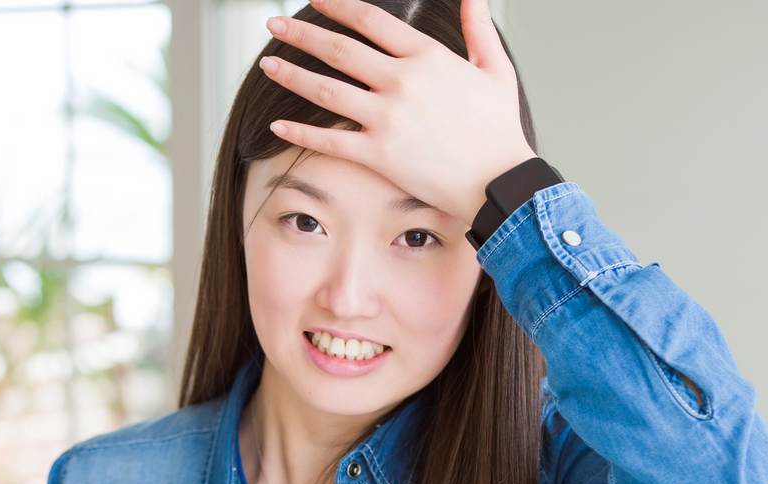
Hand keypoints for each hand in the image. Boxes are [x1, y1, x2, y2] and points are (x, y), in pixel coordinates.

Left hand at [259, 0, 535, 225]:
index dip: (338, 5)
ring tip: (268, 64)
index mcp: (427, 56)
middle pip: (339, 50)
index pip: (371, 20)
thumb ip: (478, 27)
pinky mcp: (379, 155)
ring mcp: (388, 118)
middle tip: (274, 23)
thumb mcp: (494, 68)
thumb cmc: (499, 129)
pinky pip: (330, 140)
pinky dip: (301, 131)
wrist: (499, 181)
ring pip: (327, 90)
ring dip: (292, 74)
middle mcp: (402, 82)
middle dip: (302, 34)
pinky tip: (278, 123)